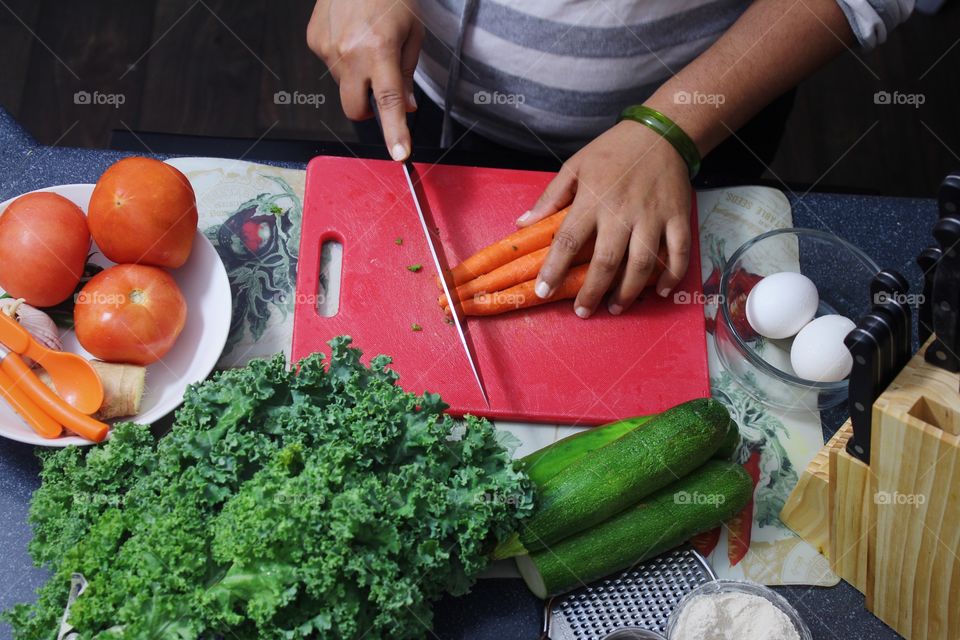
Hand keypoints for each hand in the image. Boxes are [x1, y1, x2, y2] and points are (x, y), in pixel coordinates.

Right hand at [307, 0, 423, 159]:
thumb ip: (407, 75)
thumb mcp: (413, 34)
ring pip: (343, 86)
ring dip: (356, 77)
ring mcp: (327, 48)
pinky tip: (351, 35)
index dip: (395, 131)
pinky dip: (343, 59)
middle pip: (355, 109)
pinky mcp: (314, 41)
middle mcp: (350, 52)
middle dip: (368, 110)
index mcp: (380, 50)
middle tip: (380, 90)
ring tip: (366, 43)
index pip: (389, 102)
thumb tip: (406, 108)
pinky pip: (331, 66)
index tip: (400, 153)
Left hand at [520, 119, 692, 317]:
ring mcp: (653, 216)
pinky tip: (658, 293)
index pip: (569, 240)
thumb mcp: (575, 165)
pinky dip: (670, 277)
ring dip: (628, 293)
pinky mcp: (678, 217)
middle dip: (592, 292)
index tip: (543, 292)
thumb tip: (522, 223)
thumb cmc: (612, 150)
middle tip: (583, 312)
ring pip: (642, 265)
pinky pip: (677, 254)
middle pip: (606, 262)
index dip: (554, 269)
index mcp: (593, 199)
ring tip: (615, 308)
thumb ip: (550, 197)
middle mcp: (623, 212)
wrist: (660, 133)